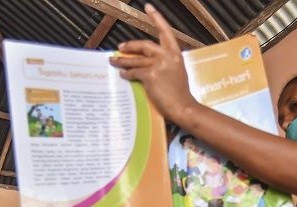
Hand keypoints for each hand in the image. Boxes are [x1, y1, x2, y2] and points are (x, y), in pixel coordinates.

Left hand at [109, 4, 197, 121]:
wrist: (183, 106)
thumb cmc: (180, 94)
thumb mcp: (177, 72)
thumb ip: (165, 63)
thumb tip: (146, 62)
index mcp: (175, 54)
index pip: (165, 32)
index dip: (156, 18)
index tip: (148, 7)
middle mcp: (167, 56)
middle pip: (144, 45)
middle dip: (130, 46)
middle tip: (120, 47)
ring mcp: (158, 65)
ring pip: (135, 60)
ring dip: (122, 60)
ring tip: (114, 61)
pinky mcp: (150, 75)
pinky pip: (134, 72)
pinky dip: (127, 73)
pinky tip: (123, 74)